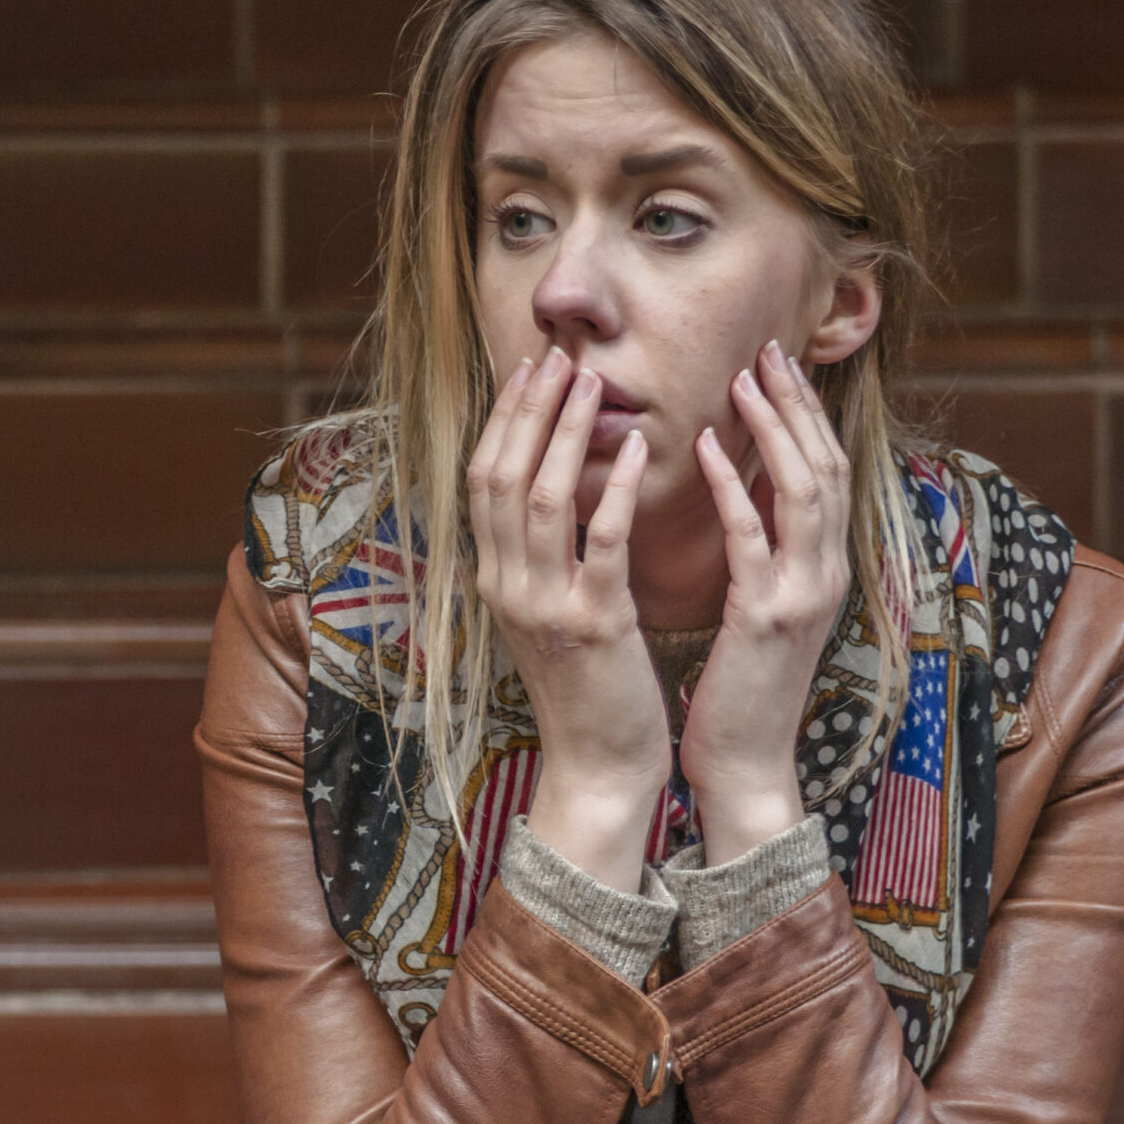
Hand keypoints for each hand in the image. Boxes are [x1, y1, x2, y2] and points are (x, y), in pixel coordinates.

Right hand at [467, 346, 669, 890]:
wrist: (598, 767)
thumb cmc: (587, 688)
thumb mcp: (548, 614)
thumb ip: (541, 557)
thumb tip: (548, 492)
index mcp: (494, 579)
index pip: (484, 479)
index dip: (504, 418)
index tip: (530, 367)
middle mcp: (506, 586)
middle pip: (501, 476)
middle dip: (528, 408)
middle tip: (559, 355)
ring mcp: (544, 606)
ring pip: (541, 499)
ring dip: (565, 433)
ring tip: (592, 383)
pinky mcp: (593, 625)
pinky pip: (601, 543)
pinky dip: (616, 490)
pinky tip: (639, 449)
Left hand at [679, 342, 854, 862]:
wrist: (743, 764)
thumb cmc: (737, 689)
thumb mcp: (757, 608)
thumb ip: (759, 553)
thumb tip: (739, 493)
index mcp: (821, 568)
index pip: (822, 471)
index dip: (804, 415)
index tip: (775, 365)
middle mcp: (824, 572)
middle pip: (824, 465)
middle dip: (798, 404)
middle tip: (767, 350)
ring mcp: (802, 593)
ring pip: (802, 489)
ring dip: (773, 428)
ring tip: (743, 378)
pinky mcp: (767, 617)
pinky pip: (753, 537)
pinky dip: (731, 487)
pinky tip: (704, 447)